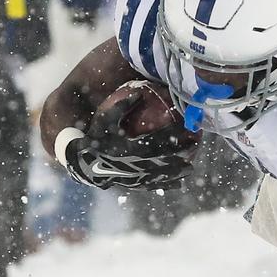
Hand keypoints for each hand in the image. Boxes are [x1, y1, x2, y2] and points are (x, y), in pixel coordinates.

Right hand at [64, 93, 192, 189]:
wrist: (82, 162)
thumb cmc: (95, 136)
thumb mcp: (105, 118)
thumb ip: (121, 105)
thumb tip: (138, 91)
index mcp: (131, 146)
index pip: (159, 138)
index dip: (174, 132)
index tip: (186, 126)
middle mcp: (136, 163)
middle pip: (164, 157)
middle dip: (181, 152)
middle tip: (194, 145)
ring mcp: (135, 176)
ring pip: (161, 175)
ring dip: (177, 171)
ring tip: (191, 168)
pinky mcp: (133, 184)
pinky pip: (152, 185)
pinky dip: (166, 184)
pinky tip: (179, 184)